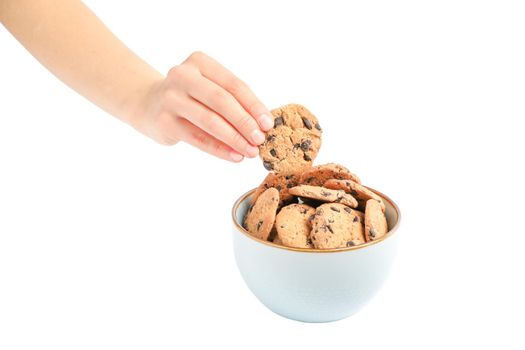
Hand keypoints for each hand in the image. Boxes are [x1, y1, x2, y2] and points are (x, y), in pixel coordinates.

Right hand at [135, 51, 273, 161]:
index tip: (268, 123)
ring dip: (234, 138)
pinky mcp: (164, 121)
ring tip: (250, 151)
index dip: (254, 105)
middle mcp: (182, 75)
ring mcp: (171, 98)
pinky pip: (198, 138)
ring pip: (210, 120)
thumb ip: (232, 101)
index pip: (234, 84)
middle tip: (260, 139)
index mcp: (200, 62)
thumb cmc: (189, 97)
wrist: (147, 103)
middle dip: (245, 122)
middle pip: (221, 100)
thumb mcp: (208, 88)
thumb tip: (263, 125)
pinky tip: (234, 156)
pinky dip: (219, 149)